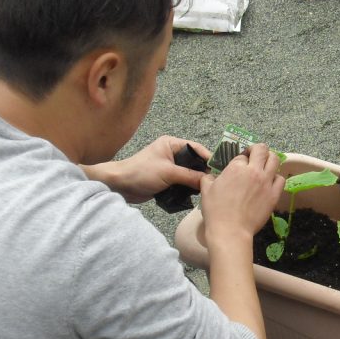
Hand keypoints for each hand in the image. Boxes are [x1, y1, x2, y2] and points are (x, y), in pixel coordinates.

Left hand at [87, 136, 211, 202]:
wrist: (120, 186)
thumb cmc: (141, 173)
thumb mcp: (168, 173)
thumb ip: (190, 176)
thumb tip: (208, 181)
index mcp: (172, 144)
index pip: (196, 148)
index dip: (208, 158)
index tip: (219, 169)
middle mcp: (172, 153)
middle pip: (194, 162)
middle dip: (203, 172)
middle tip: (215, 182)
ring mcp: (169, 167)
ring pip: (189, 173)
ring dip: (195, 181)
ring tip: (207, 190)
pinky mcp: (166, 179)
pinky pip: (182, 182)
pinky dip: (188, 188)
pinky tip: (195, 194)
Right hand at [200, 143, 284, 245]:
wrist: (231, 230)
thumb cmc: (216, 210)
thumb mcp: (206, 190)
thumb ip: (209, 178)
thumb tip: (210, 176)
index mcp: (236, 168)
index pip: (241, 155)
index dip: (240, 159)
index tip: (238, 166)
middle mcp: (253, 171)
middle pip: (262, 149)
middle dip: (257, 150)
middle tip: (253, 157)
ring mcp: (266, 182)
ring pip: (275, 160)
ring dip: (269, 160)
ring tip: (264, 166)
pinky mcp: (274, 195)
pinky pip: (281, 179)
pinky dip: (276, 178)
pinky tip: (270, 182)